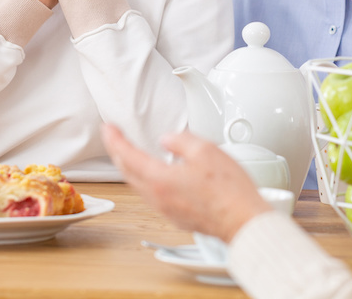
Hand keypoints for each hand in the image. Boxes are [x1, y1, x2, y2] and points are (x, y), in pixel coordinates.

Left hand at [102, 125, 270, 242]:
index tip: (108, 129)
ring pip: (138, 186)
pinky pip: (151, 196)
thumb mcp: (206, 151)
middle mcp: (158, 198)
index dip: (114, 140)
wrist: (243, 222)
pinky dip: (144, 182)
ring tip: (129, 154)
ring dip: (129, 168)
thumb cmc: (229, 192)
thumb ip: (181, 141)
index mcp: (160, 180)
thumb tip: (168, 140)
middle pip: (127, 173)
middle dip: (117, 153)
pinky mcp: (176, 217)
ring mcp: (166, 210)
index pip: (127, 156)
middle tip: (113, 139)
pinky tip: (152, 176)